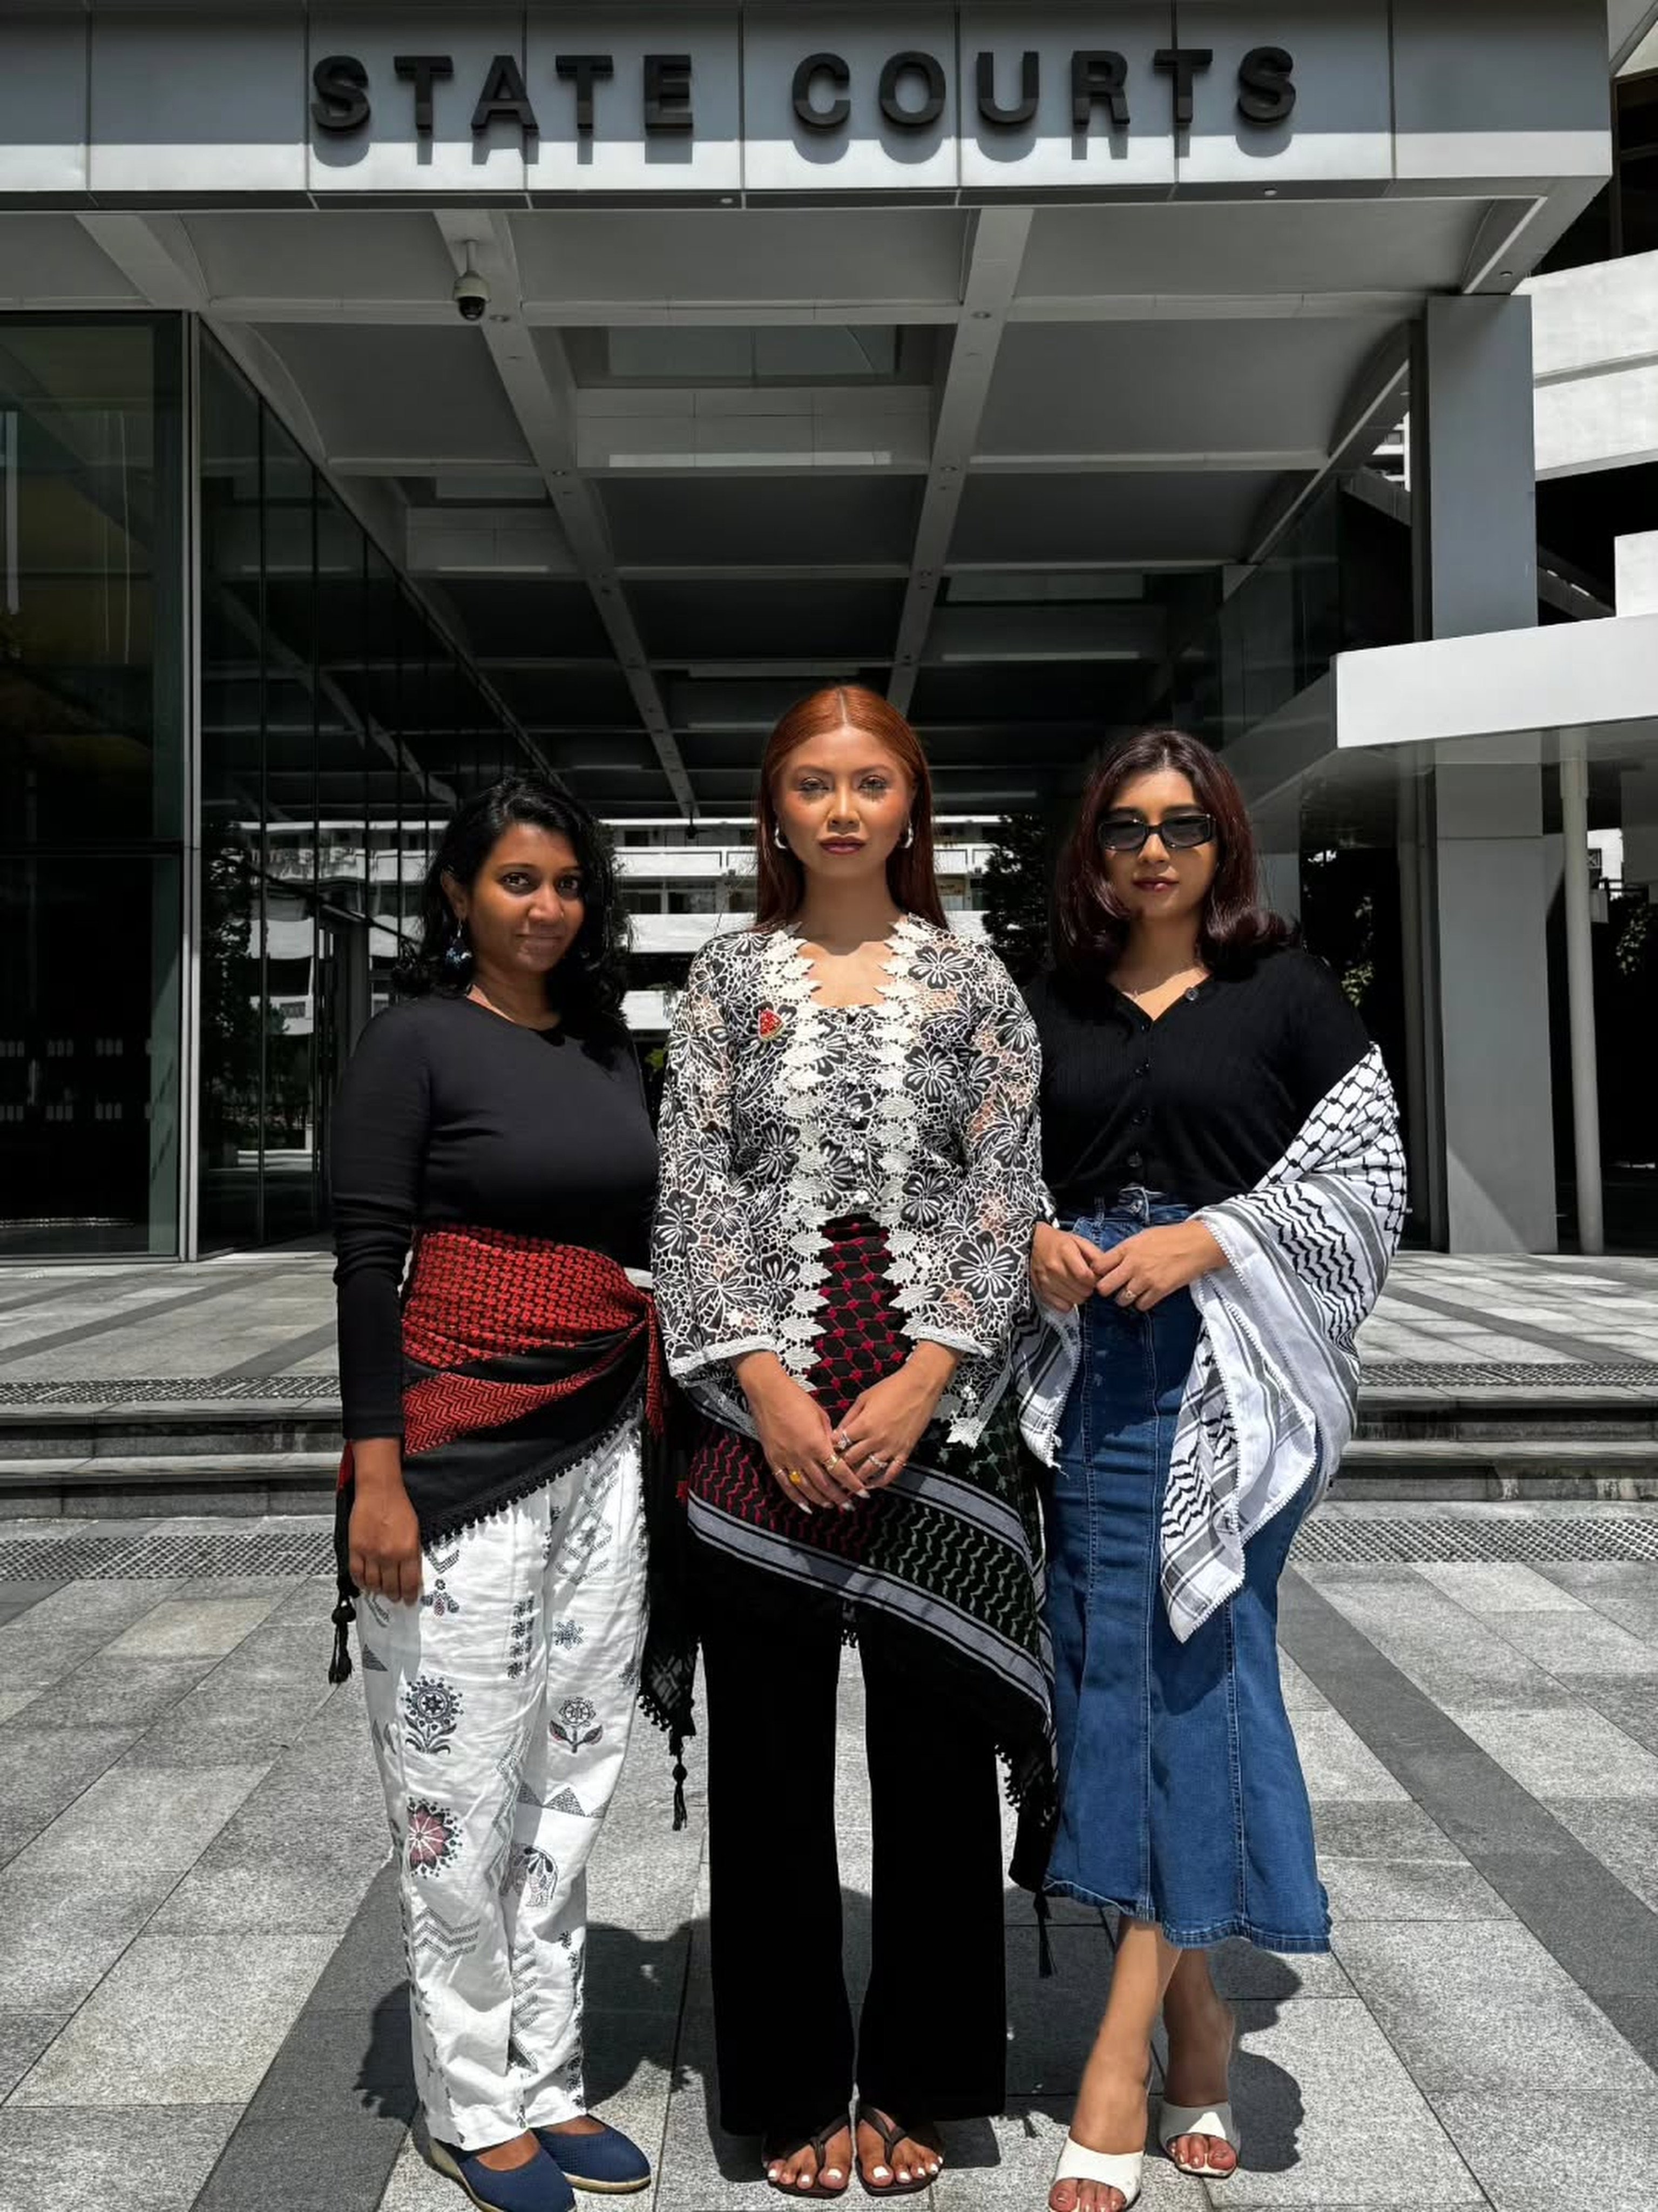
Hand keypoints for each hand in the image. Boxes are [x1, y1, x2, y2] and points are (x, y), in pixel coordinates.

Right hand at [348, 1444, 422, 1604]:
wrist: (380, 1490)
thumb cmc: (399, 1506)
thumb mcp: (415, 1531)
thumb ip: (412, 1553)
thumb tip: (411, 1572)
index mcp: (408, 1550)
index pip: (410, 1583)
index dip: (410, 1595)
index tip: (409, 1600)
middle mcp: (390, 1554)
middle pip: (391, 1586)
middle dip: (394, 1595)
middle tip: (395, 1597)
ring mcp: (371, 1553)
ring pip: (373, 1583)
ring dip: (377, 1590)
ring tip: (380, 1591)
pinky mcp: (356, 1548)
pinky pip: (356, 1573)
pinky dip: (360, 1582)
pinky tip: (364, 1583)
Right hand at [733, 1351, 861, 1514]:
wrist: (768, 1393)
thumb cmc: (797, 1400)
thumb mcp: (820, 1416)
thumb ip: (829, 1437)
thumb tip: (838, 1451)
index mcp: (817, 1443)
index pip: (839, 1470)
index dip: (852, 1484)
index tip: (862, 1493)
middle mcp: (802, 1455)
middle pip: (824, 1484)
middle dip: (839, 1497)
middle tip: (849, 1506)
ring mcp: (786, 1460)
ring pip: (806, 1488)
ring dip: (820, 1499)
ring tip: (831, 1505)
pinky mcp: (773, 1460)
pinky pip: (785, 1484)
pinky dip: (796, 1498)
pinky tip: (806, 1506)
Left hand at [834, 1344, 956, 1489]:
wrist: (920, 1386)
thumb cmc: (892, 1388)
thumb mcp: (864, 1398)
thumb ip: (849, 1417)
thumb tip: (837, 1433)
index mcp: (863, 1425)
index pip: (840, 1445)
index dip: (831, 1450)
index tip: (826, 1453)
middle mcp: (876, 1439)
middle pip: (851, 1461)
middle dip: (840, 1467)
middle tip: (833, 1472)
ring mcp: (891, 1448)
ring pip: (868, 1472)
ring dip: (856, 1479)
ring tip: (847, 1482)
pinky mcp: (905, 1452)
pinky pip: (891, 1473)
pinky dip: (881, 1482)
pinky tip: (872, 1485)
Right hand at [1031, 1222, 1107, 1310]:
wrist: (1033, 1243)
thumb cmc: (1058, 1242)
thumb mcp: (1079, 1241)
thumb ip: (1095, 1255)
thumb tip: (1107, 1271)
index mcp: (1065, 1251)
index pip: (1085, 1276)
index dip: (1095, 1280)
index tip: (1094, 1277)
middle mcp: (1054, 1267)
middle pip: (1082, 1290)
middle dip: (1089, 1288)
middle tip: (1086, 1281)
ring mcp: (1046, 1281)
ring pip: (1074, 1300)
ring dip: (1079, 1295)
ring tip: (1077, 1285)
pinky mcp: (1041, 1291)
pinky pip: (1062, 1306)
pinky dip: (1068, 1302)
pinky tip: (1067, 1292)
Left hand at [1093, 1221, 1225, 1312]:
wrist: (1197, 1244)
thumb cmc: (1171, 1237)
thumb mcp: (1142, 1237)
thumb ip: (1125, 1250)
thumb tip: (1111, 1262)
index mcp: (1127, 1248)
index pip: (1098, 1266)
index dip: (1097, 1273)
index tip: (1102, 1275)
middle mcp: (1133, 1264)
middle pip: (1104, 1287)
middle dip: (1106, 1290)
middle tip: (1113, 1288)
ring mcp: (1145, 1279)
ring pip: (1121, 1300)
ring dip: (1124, 1298)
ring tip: (1132, 1292)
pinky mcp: (1159, 1290)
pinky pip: (1141, 1305)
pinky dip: (1142, 1303)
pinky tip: (1146, 1295)